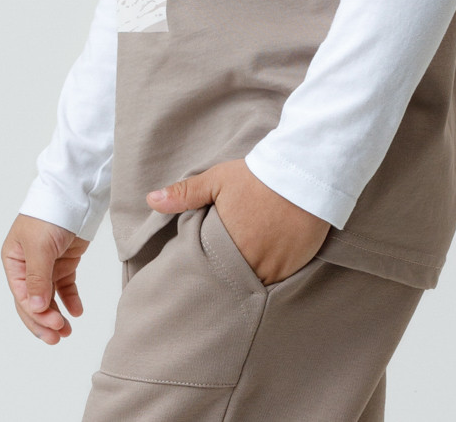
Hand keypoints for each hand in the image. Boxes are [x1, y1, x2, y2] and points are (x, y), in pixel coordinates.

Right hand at [1, 214, 89, 344]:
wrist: (76, 193)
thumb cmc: (50, 214)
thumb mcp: (40, 247)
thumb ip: (38, 279)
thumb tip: (36, 309)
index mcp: (14, 260)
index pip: (22, 295)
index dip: (36, 314)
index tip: (53, 324)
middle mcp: (27, 265)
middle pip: (34, 301)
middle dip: (45, 320)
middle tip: (58, 337)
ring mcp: (47, 264)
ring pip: (49, 297)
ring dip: (57, 314)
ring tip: (67, 331)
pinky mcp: (65, 261)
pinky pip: (65, 286)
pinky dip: (70, 300)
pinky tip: (77, 312)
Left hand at [146, 158, 330, 285]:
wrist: (304, 172)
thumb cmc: (258, 176)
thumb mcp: (217, 180)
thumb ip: (185, 194)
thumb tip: (151, 200)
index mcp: (227, 245)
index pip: (210, 268)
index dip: (208, 266)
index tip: (206, 263)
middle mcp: (251, 262)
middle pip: (233, 280)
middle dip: (227, 275)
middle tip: (225, 267)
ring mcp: (276, 267)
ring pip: (256, 283)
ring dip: (249, 277)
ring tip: (245, 266)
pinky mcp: (296, 265)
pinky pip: (279, 280)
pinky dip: (272, 274)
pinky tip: (268, 260)